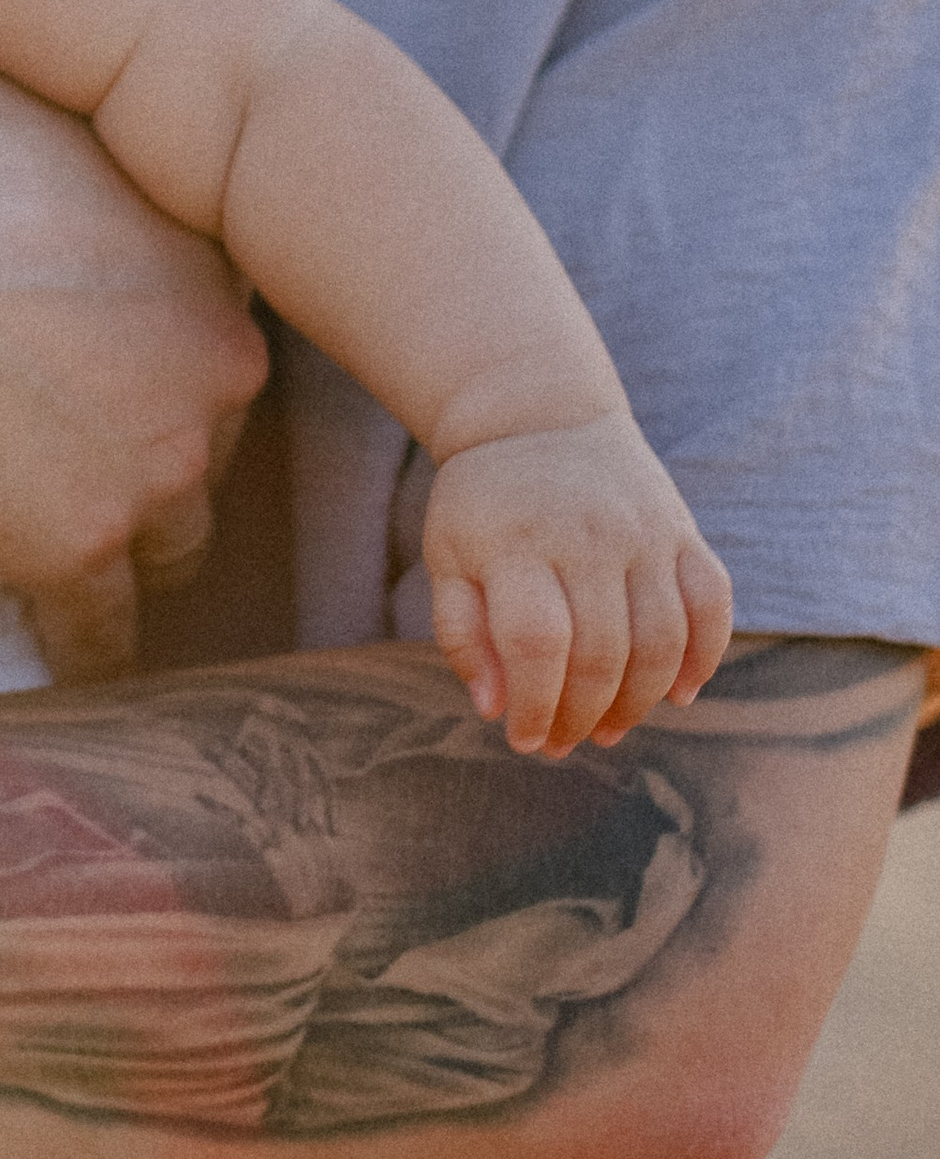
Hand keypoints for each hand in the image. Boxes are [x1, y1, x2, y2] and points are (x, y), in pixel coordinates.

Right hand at [0, 52, 260, 647]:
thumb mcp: (7, 94)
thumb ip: (75, 143)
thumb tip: (57, 148)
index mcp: (205, 242)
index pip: (213, 318)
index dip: (153, 341)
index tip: (99, 356)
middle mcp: (216, 359)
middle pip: (208, 431)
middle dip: (147, 441)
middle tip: (65, 444)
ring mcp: (156, 465)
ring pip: (174, 539)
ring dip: (121, 543)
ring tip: (55, 546)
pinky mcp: (78, 552)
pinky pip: (102, 632)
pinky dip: (72, 641)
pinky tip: (40, 645)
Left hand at [423, 417, 734, 755]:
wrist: (538, 415)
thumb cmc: (483, 504)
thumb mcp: (447, 556)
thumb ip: (462, 631)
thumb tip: (494, 709)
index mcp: (517, 545)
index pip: (537, 645)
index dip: (536, 706)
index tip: (525, 740)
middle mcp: (586, 536)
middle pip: (603, 653)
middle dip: (584, 716)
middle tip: (566, 743)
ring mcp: (642, 531)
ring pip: (662, 640)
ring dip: (640, 702)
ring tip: (611, 728)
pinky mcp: (681, 529)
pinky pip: (712, 603)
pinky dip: (705, 656)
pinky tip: (679, 693)